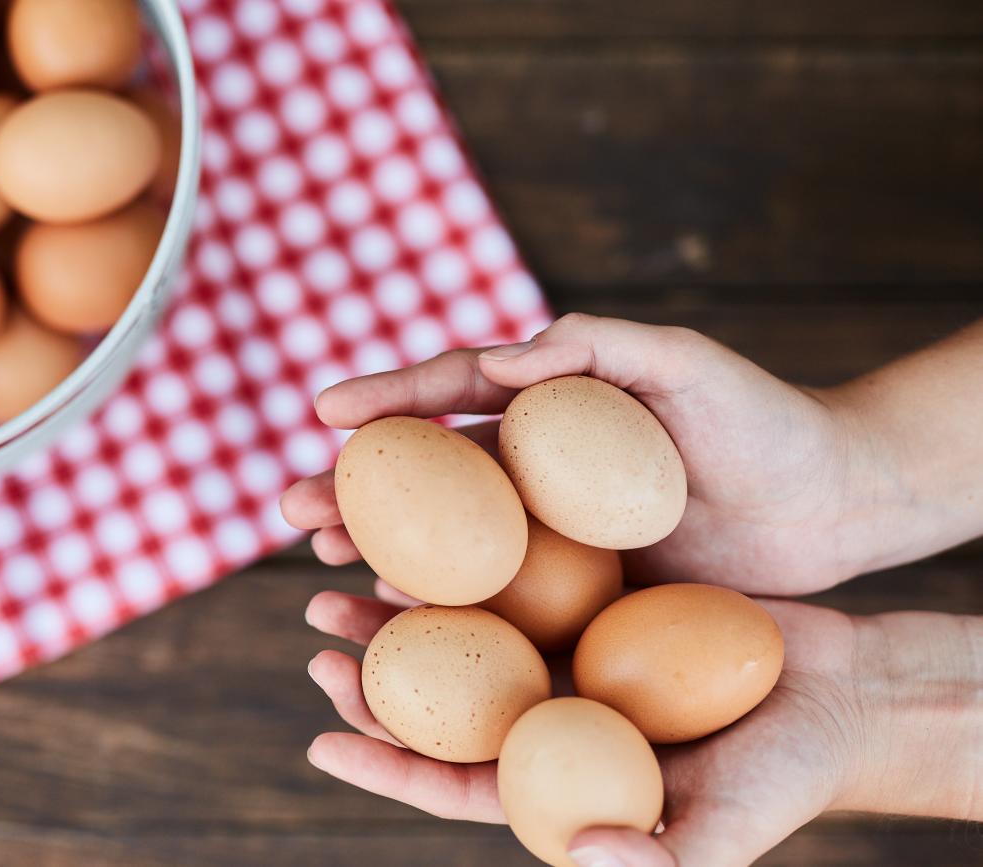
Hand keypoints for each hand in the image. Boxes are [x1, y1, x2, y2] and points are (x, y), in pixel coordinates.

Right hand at [283, 313, 889, 594]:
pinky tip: (392, 615)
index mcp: (546, 405)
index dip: (385, 399)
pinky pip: (495, 598)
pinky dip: (437, 605)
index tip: (324, 412)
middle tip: (292, 505)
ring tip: (318, 556)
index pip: (450, 392)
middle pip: (426, 475)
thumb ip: (595, 347)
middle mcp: (534, 470)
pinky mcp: (575, 590)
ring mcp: (550, 533)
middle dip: (354, 485)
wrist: (829, 505)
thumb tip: (498, 362)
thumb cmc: (760, 421)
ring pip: (445, 541)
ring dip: (376, 546)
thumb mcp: (683, 364)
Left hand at [304, 587, 982, 865]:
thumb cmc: (790, 774)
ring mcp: (568, 662)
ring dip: (402, 604)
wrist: (847, 697)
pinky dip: (475, 561)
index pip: (451, 782)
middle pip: (438, 701)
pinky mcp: (595, 610)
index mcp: (557, 785)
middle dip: (369, 671)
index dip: (384, 764)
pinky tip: (437, 527)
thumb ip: (654, 856)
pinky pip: (519, 582)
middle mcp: (548, 722)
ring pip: (464, 633)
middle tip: (315, 621)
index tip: (319, 736)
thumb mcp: (727, 828)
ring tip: (344, 567)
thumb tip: (572, 850)